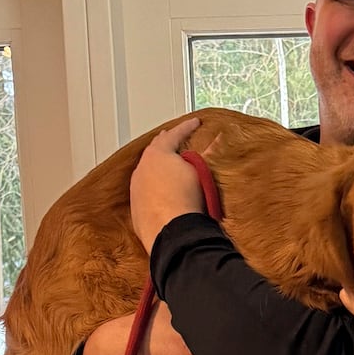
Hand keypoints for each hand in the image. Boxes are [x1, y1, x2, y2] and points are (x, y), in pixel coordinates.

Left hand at [128, 114, 205, 252]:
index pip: (174, 134)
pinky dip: (153, 188)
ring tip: (169, 166)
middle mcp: (142, 168)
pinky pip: (145, 192)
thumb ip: (207, 154)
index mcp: (158, 153)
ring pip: (147, 171)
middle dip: (166, 143)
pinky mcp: (136, 208)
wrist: (172, 231)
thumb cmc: (187, 200)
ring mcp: (137, 188)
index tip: (195, 122)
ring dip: (158, 167)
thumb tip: (217, 139)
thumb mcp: (201, 172)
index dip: (187, 127)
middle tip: (174, 138)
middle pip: (155, 150)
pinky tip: (161, 192)